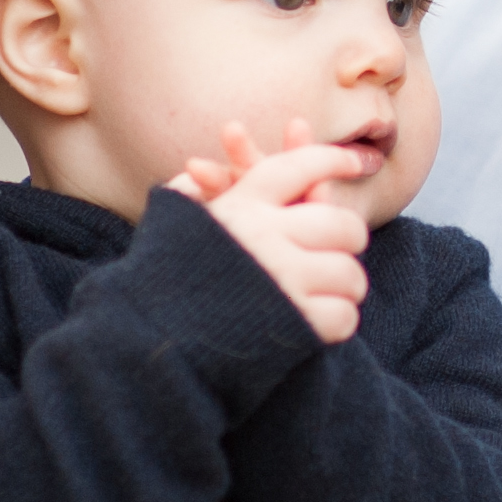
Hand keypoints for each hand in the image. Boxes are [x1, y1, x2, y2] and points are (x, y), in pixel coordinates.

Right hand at [161, 120, 368, 343]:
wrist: (146, 343)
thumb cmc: (158, 280)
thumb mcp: (172, 223)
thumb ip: (194, 192)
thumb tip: (204, 163)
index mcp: (239, 206)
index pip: (298, 167)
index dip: (331, 158)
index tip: (354, 160)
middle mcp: (263, 235)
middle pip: (341, 223)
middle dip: (348, 240)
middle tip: (343, 251)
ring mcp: (282, 277)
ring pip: (348, 273)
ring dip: (344, 287)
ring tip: (332, 293)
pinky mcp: (293, 322)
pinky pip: (343, 316)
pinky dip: (337, 322)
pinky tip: (321, 323)